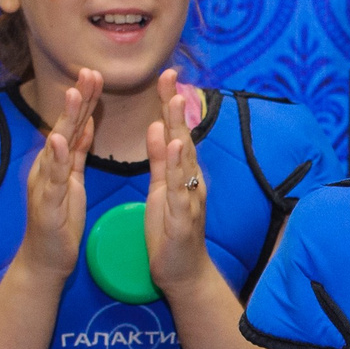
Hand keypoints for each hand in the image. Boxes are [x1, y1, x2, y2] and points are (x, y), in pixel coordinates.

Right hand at [18, 68, 100, 282]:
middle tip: (89, 72)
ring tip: (74, 94)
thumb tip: (86, 123)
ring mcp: (45, 182)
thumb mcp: (73, 181)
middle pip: (66, 126)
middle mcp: (48, 166)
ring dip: (66, 118)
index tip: (96, 73)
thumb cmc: (60, 221)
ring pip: (57, 145)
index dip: (85, 99)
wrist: (46, 259)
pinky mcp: (47, 202)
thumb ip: (77, 152)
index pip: (75, 124)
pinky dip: (56, 157)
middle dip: (78, 99)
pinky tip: (59, 139)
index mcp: (59, 161)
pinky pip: (53, 177)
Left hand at [144, 69, 214, 294]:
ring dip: (180, 129)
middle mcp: (191, 180)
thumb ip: (161, 160)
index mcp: (181, 173)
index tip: (165, 76)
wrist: (183, 272)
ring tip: (175, 103)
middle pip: (183, 137)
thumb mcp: (161, 190)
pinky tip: (175, 147)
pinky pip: (181, 187)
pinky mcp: (184, 217)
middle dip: (176, 107)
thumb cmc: (170, 232)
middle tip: (171, 77)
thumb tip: (158, 127)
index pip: (175, 132)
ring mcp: (191, 197)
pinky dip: (179, 167)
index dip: (170, 104)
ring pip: (185, 159)